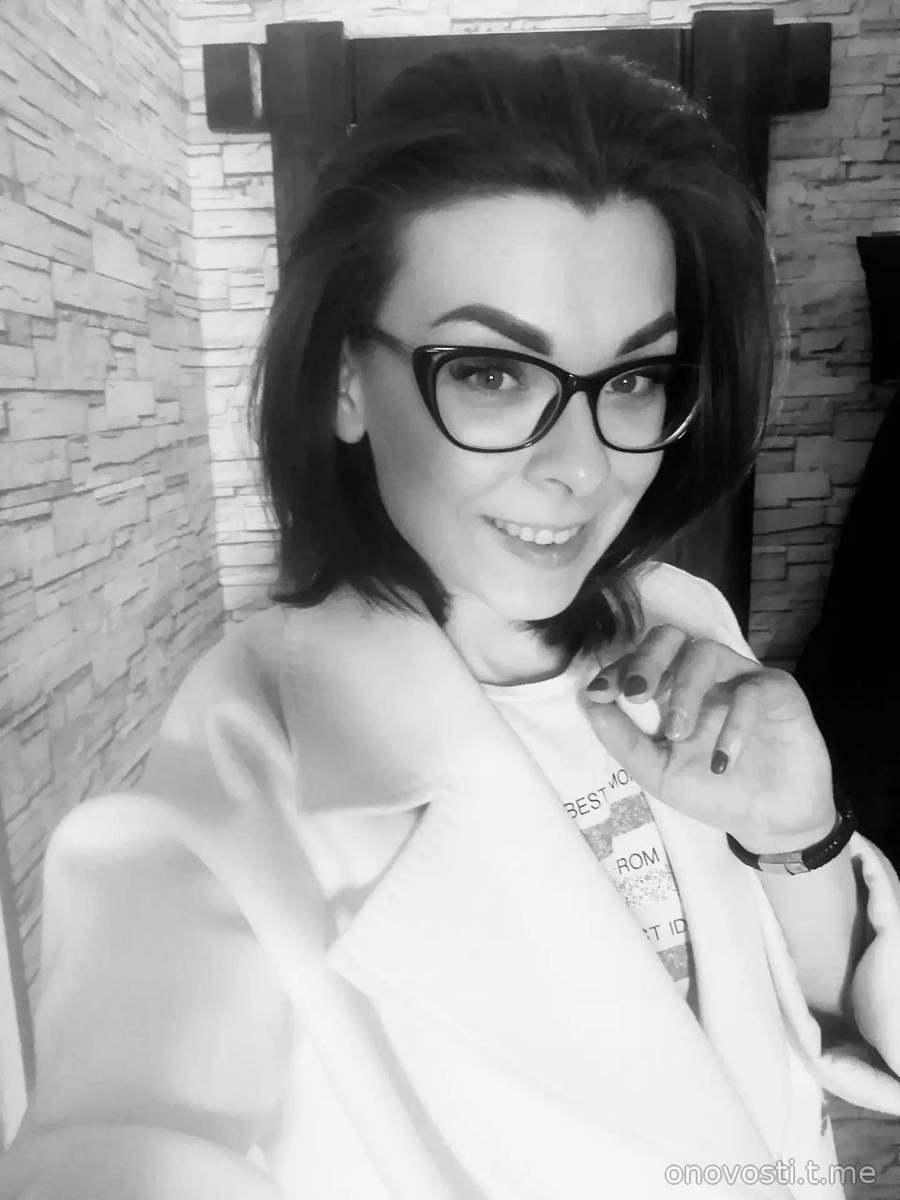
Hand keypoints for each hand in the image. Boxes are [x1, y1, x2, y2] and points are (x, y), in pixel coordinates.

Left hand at [583, 624, 836, 853]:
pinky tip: (722, 761)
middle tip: (636, 694)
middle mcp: (704, 675)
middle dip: (647, 660)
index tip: (600, 693)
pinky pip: (752, 691)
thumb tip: (589, 705)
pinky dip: (734, 724)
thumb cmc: (713, 791)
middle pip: (670, 637)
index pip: (640, 660)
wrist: (771, 821)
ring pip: (706, 652)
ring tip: (679, 733)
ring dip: (685, 689)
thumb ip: (625, 741)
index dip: (618, 670)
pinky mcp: (778, 691)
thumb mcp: (659, 772)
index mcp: (672, 689)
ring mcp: (740, 678)